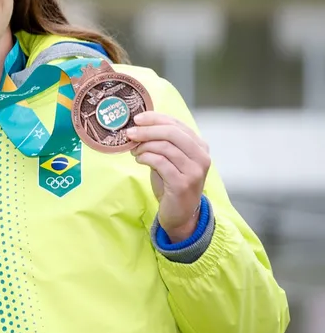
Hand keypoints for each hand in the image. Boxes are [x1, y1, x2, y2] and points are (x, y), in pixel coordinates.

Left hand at [126, 111, 210, 242]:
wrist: (181, 213)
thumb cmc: (172, 182)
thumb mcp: (169, 158)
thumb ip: (160, 142)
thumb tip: (138, 126)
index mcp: (199, 146)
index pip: (177, 124)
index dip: (155, 118)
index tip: (137, 119)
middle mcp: (201, 157)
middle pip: (172, 133)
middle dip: (147, 130)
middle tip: (130, 133)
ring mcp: (194, 171)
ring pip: (165, 147)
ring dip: (144, 146)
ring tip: (134, 150)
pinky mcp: (182, 184)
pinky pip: (160, 162)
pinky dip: (146, 157)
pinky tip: (139, 159)